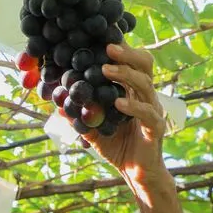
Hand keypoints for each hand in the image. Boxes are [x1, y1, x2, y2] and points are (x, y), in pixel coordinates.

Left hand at [82, 42, 168, 185]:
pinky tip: (118, 103)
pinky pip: (147, 113)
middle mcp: (145, 96)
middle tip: (107, 48)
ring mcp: (152, 110)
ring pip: (146, 85)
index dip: (119, 49)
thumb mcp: (91, 127)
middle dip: (127, 54)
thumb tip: (56, 100)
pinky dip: (132, 107)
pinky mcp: (155, 128)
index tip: (100, 39)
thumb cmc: (116, 145)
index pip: (129, 62)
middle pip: (144, 65)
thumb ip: (77, 113)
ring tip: (106, 70)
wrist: (135, 172)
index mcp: (131, 91)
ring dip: (125, 75)